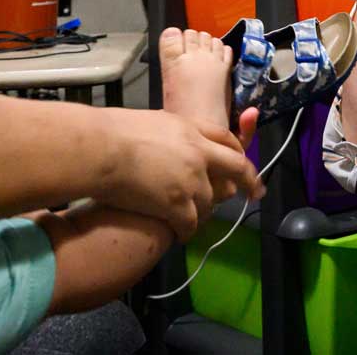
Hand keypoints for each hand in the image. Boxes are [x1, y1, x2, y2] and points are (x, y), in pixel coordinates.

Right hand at [97, 108, 264, 242]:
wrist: (101, 149)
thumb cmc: (115, 132)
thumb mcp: (155, 122)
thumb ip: (175, 133)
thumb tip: (174, 142)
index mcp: (192, 129)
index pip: (225, 138)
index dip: (236, 151)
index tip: (242, 161)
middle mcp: (200, 154)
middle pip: (236, 168)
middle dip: (249, 181)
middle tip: (255, 193)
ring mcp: (192, 180)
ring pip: (210, 202)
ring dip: (203, 210)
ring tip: (191, 217)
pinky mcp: (178, 205)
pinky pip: (191, 224)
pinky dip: (187, 231)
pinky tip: (182, 235)